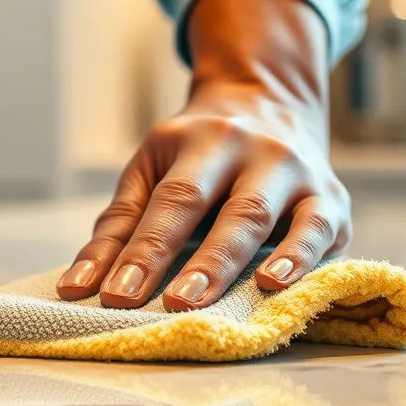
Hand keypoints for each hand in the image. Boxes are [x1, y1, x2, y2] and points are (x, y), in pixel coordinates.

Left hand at [57, 0, 350, 309]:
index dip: (144, 250)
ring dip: (233, 262)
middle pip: (222, 208)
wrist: (270, 100)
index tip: (115, 295)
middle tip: (169, 305)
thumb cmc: (197, 153)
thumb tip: (74, 288)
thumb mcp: (153, 171)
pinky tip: (276, 284)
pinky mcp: (331, 199)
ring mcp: (294, 172)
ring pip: (265, 217)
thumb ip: (118, 229)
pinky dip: (299, 256)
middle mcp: (250, 151)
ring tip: (208, 301)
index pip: (170, 200)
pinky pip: (318, 228)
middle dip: (195, 260)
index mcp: (198, 142)